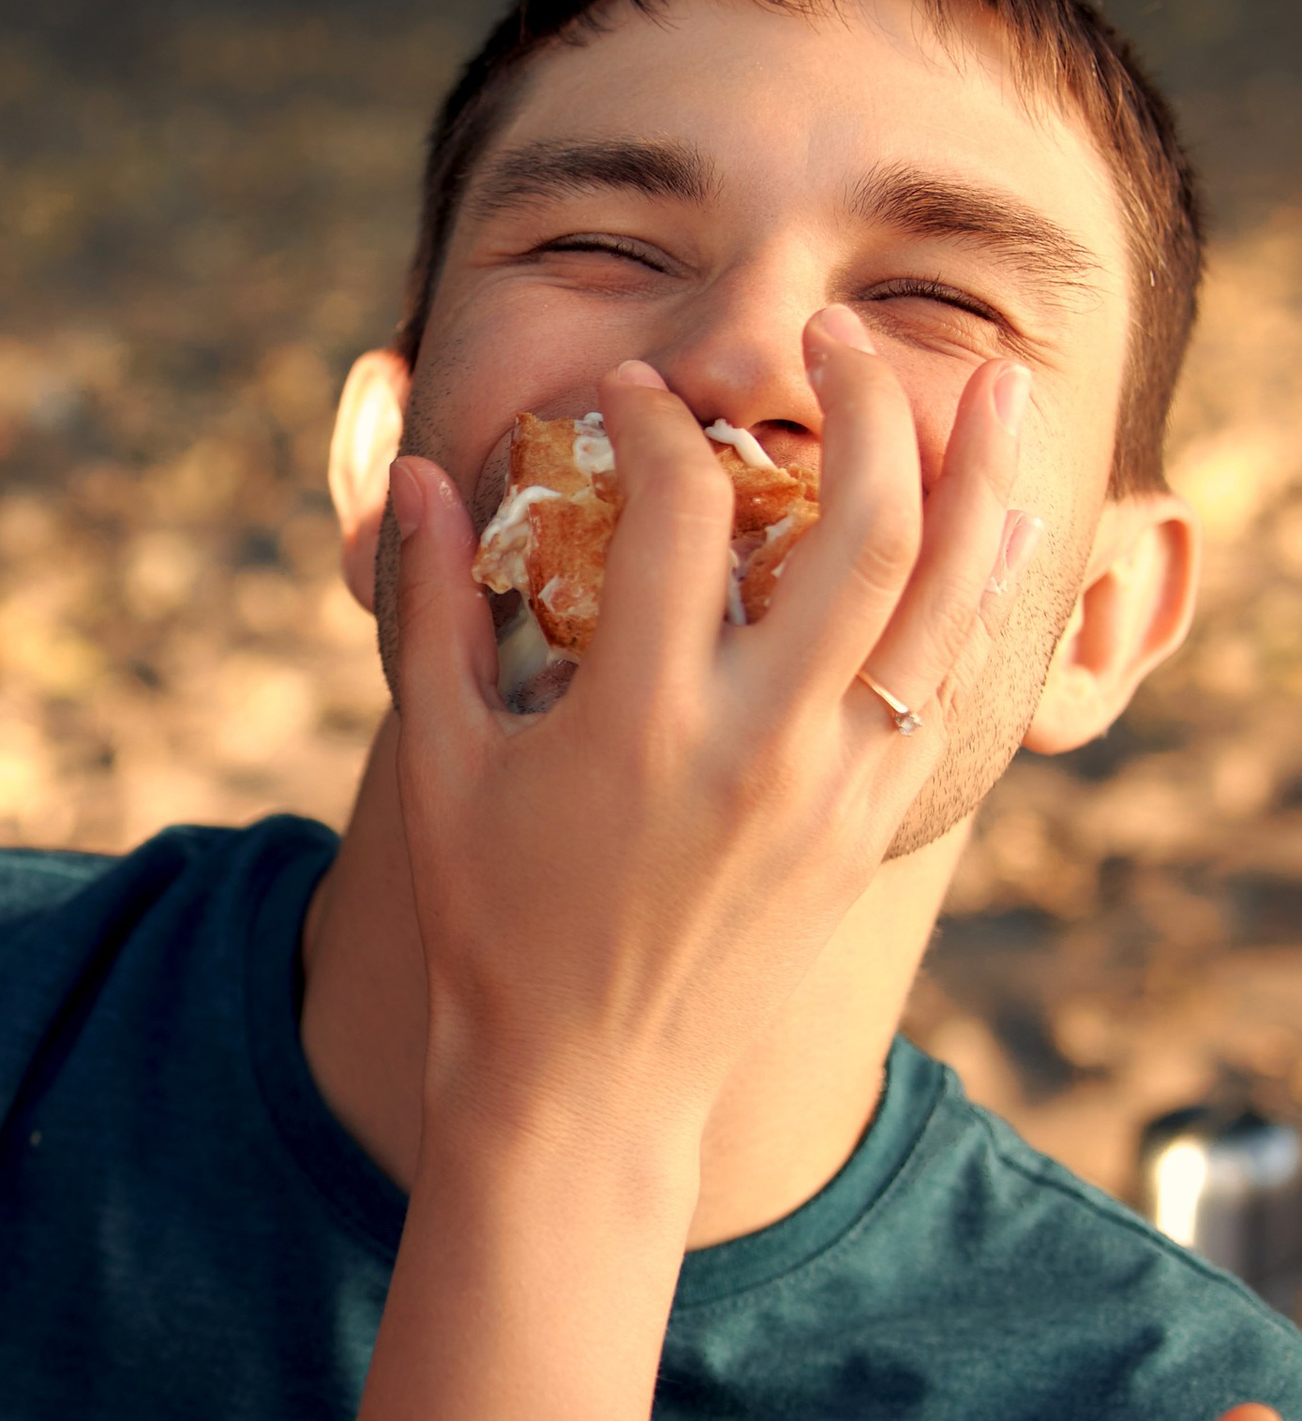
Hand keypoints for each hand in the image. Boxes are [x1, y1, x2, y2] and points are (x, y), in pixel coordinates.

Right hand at [386, 318, 1028, 1125]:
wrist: (589, 1088)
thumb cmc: (493, 926)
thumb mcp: (444, 767)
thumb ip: (432, 613)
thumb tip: (421, 480)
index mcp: (638, 722)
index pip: (680, 515)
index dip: (657, 425)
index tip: (634, 393)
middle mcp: (757, 744)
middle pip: (861, 526)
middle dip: (861, 400)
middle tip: (830, 332)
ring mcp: (832, 789)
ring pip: (942, 597)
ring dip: (975, 473)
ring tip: (987, 380)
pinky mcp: (871, 826)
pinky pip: (948, 680)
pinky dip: (982, 587)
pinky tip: (999, 517)